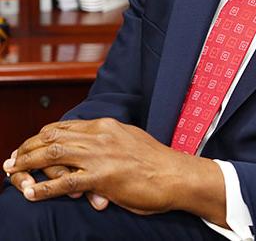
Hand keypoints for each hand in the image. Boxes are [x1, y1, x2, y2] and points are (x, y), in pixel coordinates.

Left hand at [3, 118, 225, 222]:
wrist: (174, 174)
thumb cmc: (155, 161)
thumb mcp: (130, 140)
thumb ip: (109, 141)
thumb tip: (94, 148)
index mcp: (107, 125)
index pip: (65, 126)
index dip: (42, 135)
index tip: (30, 144)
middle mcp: (100, 135)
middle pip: (54, 137)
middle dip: (28, 147)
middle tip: (12, 158)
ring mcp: (100, 155)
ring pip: (54, 154)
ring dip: (28, 163)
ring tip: (12, 171)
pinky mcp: (102, 177)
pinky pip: (65, 182)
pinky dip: (44, 188)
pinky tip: (31, 193)